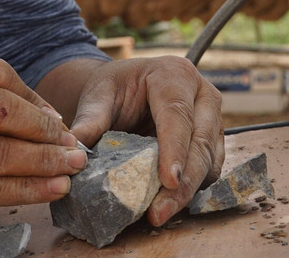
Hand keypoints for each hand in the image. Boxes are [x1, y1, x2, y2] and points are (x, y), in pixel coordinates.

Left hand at [43, 56, 223, 226]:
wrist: (128, 87)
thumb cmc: (115, 88)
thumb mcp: (99, 95)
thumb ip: (90, 119)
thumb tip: (75, 151)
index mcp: (174, 74)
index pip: (178, 114)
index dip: (175, 148)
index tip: (169, 181)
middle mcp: (201, 94)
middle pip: (200, 141)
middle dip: (183, 181)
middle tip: (159, 212)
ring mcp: (212, 118)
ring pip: (210, 160)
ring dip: (189, 191)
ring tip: (159, 213)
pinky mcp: (213, 141)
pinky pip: (209, 169)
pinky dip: (192, 189)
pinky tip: (169, 204)